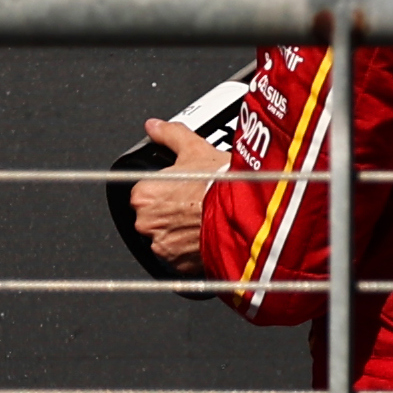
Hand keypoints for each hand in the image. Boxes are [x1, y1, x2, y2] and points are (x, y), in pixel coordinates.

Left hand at [126, 118, 225, 275]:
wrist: (248, 214)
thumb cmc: (222, 184)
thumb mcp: (196, 149)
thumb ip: (170, 135)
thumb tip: (155, 126)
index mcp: (144, 194)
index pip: (147, 193)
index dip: (168, 190)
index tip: (184, 189)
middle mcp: (147, 223)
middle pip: (155, 216)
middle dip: (174, 212)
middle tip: (198, 204)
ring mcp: (163, 247)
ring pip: (169, 238)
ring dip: (184, 232)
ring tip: (207, 219)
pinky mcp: (180, 266)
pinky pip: (182, 259)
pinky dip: (193, 251)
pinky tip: (210, 235)